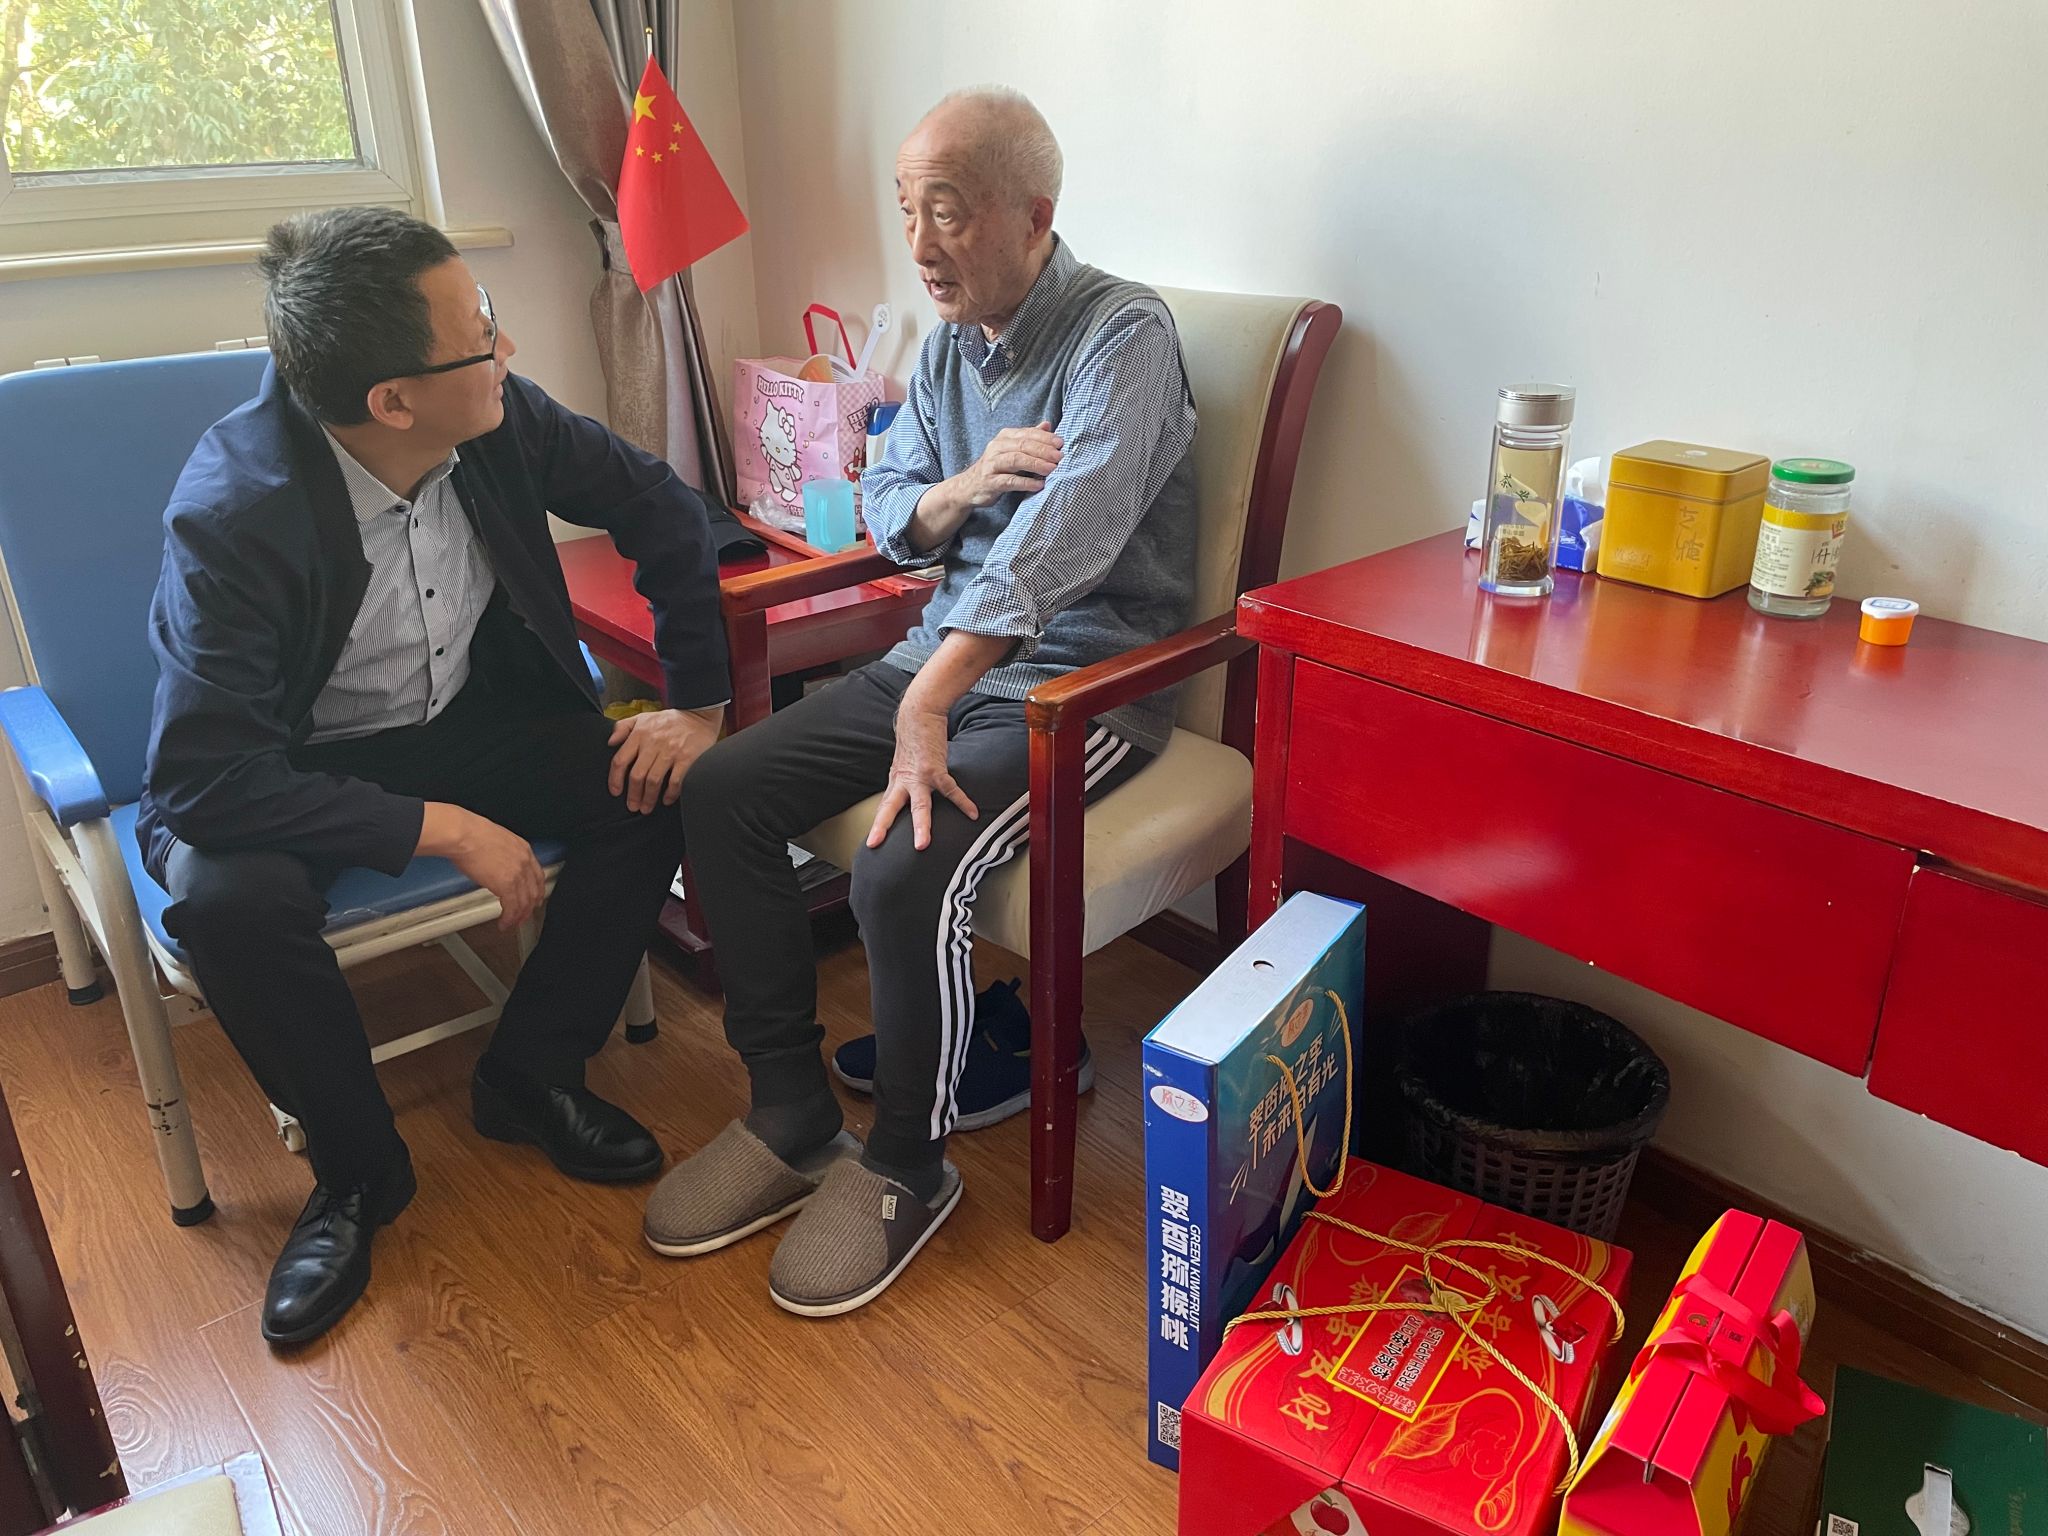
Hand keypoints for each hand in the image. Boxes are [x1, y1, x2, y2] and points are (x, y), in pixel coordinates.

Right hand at [420, 804, 544, 931]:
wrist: (464, 835)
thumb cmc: (471, 833)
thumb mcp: (496, 840)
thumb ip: (502, 854)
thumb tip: (495, 864)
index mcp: (523, 849)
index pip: (537, 875)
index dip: (536, 890)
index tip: (534, 898)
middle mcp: (524, 862)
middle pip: (534, 891)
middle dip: (529, 907)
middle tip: (524, 915)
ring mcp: (517, 874)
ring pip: (525, 902)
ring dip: (519, 916)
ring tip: (512, 923)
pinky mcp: (506, 886)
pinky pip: (512, 908)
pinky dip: (509, 918)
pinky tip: (504, 922)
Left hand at [608, 705, 722, 813]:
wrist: (699, 714)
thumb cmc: (669, 720)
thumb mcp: (643, 717)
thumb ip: (623, 727)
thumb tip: (610, 742)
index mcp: (640, 734)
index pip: (620, 760)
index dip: (615, 779)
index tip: (615, 791)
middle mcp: (653, 743)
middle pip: (637, 775)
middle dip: (633, 794)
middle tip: (633, 806)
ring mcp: (671, 751)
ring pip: (654, 781)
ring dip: (648, 798)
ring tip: (646, 808)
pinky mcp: (687, 758)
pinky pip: (675, 781)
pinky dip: (670, 793)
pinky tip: (667, 800)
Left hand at [866, 705, 977, 851]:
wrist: (919, 712)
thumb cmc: (916, 735)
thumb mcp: (905, 760)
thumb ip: (908, 776)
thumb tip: (912, 788)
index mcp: (897, 780)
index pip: (885, 806)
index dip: (879, 823)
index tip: (872, 843)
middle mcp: (903, 780)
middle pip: (890, 806)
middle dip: (882, 826)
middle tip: (874, 843)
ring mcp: (919, 776)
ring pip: (919, 805)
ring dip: (921, 826)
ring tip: (922, 845)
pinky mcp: (935, 769)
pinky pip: (951, 791)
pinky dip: (963, 803)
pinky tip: (973, 814)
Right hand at [951, 420, 1062, 509]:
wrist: (970, 486)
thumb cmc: (997, 467)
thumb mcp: (1012, 449)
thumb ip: (1029, 437)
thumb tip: (1047, 424)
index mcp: (1004, 437)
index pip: (1027, 433)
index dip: (1045, 437)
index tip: (1061, 443)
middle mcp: (997, 447)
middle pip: (1023, 445)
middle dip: (1043, 450)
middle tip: (1060, 457)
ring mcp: (992, 464)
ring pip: (1016, 460)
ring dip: (1036, 464)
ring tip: (1052, 469)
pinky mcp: (990, 482)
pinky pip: (1009, 481)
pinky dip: (1025, 482)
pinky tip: (1039, 485)